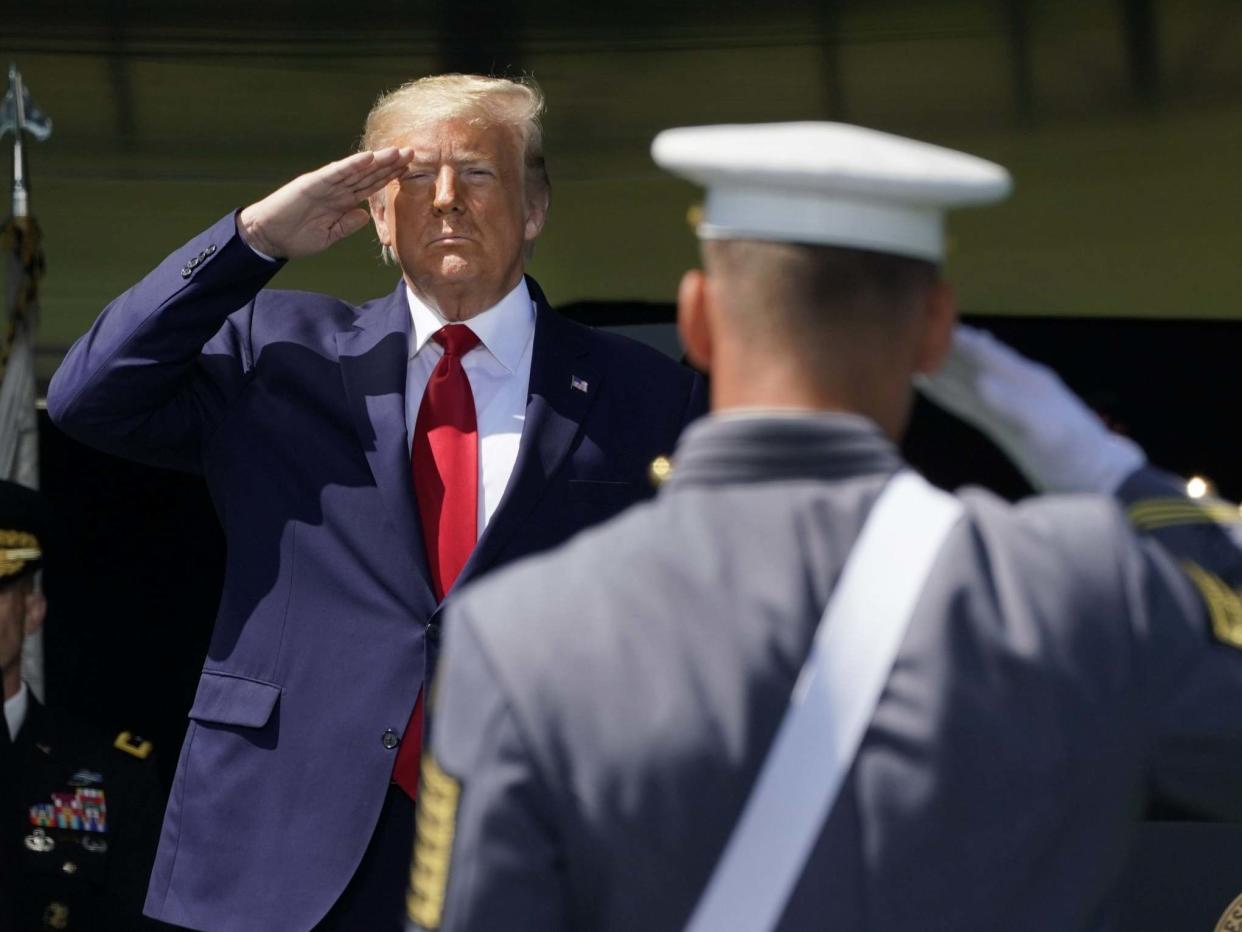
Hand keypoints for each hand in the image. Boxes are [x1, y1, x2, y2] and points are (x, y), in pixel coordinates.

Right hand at [237, 148, 412, 259]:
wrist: (267, 238)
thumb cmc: (296, 237)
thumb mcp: (329, 236)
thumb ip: (347, 225)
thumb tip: (365, 214)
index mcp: (341, 201)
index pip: (370, 186)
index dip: (389, 178)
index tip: (409, 171)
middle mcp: (336, 189)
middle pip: (368, 174)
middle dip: (390, 165)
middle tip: (412, 153)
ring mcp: (325, 184)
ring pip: (357, 170)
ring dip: (377, 161)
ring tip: (398, 152)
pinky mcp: (312, 183)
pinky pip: (336, 173)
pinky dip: (352, 165)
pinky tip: (369, 158)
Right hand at [915, 325, 1145, 492]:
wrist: (1095, 477)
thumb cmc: (1074, 454)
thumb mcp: (1046, 432)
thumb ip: (1014, 406)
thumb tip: (981, 382)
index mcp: (1026, 380)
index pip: (985, 352)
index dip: (956, 339)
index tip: (927, 323)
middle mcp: (1014, 384)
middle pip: (971, 360)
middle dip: (942, 346)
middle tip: (906, 332)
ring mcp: (1007, 402)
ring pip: (965, 378)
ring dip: (939, 367)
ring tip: (908, 356)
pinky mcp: (1002, 422)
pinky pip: (967, 400)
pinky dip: (946, 391)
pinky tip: (931, 386)